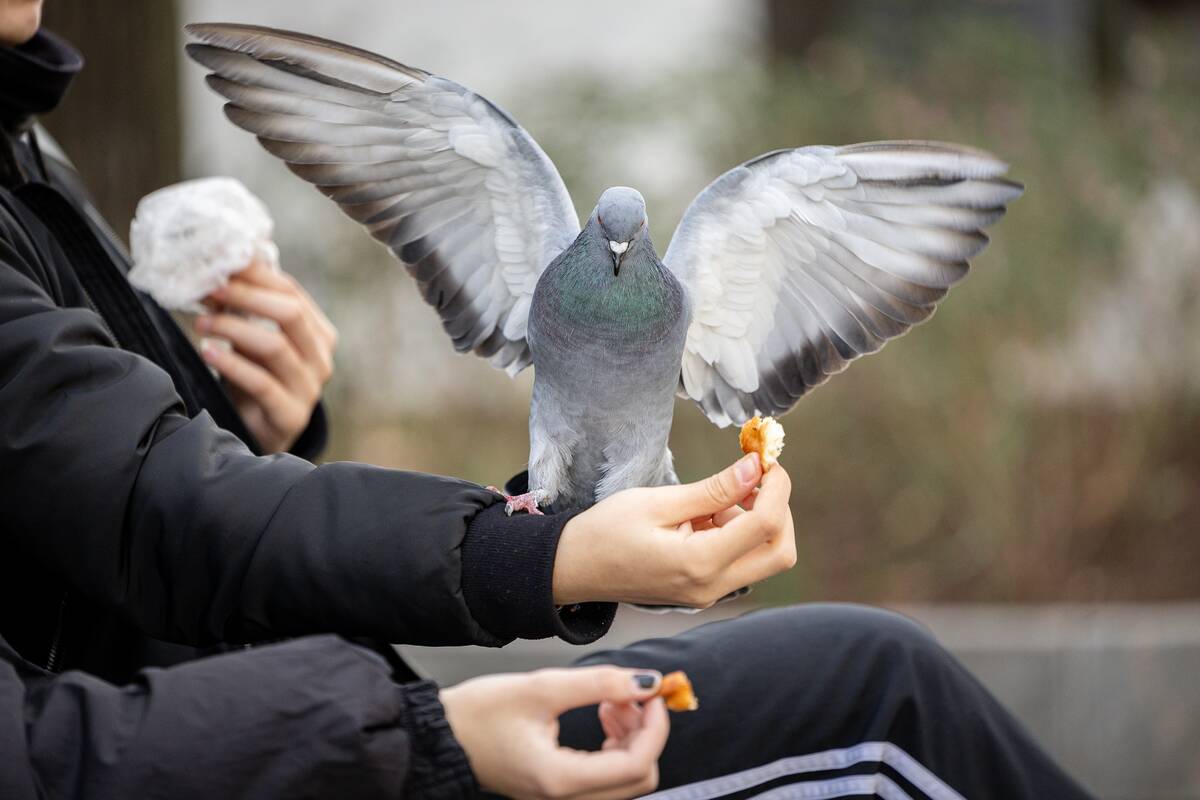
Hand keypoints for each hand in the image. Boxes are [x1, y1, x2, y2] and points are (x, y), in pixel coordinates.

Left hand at [194, 261, 337, 452]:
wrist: (261, 434)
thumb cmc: (256, 379)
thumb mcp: (252, 341)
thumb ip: (242, 311)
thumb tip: (213, 273)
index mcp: (318, 334)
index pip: (292, 292)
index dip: (257, 273)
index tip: (222, 261)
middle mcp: (321, 359)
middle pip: (290, 314)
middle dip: (246, 295)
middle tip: (209, 287)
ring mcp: (309, 389)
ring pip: (276, 346)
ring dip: (233, 328)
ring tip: (201, 321)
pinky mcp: (291, 416)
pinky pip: (262, 384)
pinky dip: (233, 364)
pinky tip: (208, 351)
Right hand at [441, 666, 668, 799]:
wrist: (440, 735)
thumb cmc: (478, 714)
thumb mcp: (540, 687)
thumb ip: (598, 683)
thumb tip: (646, 682)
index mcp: (560, 779)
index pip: (637, 764)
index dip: (655, 725)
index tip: (653, 691)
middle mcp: (563, 799)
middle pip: (638, 778)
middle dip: (645, 732)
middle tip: (631, 694)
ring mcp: (560, 798)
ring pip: (624, 779)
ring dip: (630, 737)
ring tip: (610, 700)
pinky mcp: (556, 789)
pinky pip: (604, 776)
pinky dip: (613, 745)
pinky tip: (600, 713)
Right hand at [554, 454, 795, 606]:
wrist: (573, 569)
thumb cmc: (605, 531)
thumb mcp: (658, 501)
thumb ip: (712, 489)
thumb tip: (755, 469)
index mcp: (699, 564)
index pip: (765, 525)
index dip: (777, 488)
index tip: (766, 459)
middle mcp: (711, 587)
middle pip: (779, 552)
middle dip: (778, 510)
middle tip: (756, 477)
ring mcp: (709, 593)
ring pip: (764, 557)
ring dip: (756, 521)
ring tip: (713, 498)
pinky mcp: (704, 590)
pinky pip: (740, 561)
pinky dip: (737, 533)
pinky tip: (705, 515)